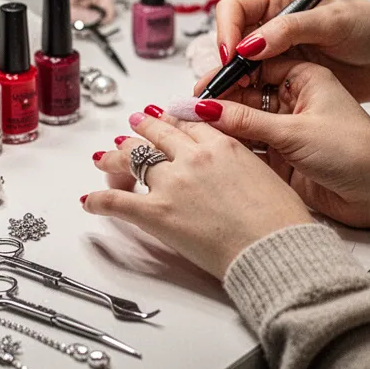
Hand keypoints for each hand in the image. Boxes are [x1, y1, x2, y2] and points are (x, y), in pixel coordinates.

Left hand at [86, 111, 314, 279]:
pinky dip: (99, 201)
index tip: (166, 119)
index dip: (172, 121)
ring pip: (133, 159)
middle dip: (142, 130)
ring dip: (115, 156)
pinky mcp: (157, 213)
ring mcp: (172, 183)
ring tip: (105, 156)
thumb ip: (242, 163)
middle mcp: (193, 157)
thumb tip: (234, 169)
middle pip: (157, 135)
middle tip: (134, 126)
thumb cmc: (280, 222)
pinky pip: (118, 202)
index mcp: (222, 145)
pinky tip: (89, 202)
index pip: (188, 124)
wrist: (275, 249)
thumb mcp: (268, 175)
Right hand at [193, 62, 369, 240]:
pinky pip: (249, 146)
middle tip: (184, 113)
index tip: (198, 87)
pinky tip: (210, 152)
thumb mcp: (295, 130)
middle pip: (243, 93)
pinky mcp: (283, 155)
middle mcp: (292, 98)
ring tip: (189, 133)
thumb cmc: (358, 151)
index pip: (253, 64)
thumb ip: (246, 120)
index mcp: (303, 74)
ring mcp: (287, 127)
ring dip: (221, 127)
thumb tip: (205, 108)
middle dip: (216, 102)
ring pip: (243, 121)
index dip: (224, 73)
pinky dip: (232, 149)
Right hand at [201, 0, 369, 101]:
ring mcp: (277, 56)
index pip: (234, 10)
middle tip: (215, 91)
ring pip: (239, 71)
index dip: (226, 32)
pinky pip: (255, 92)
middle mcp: (272, 28)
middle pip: (229, 44)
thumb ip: (288, 31)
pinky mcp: (284, 82)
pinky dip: (244, 104)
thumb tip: (248, 45)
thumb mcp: (331, 24)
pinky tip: (240, 116)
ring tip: (220, 109)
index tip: (232, 57)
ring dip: (229, 88)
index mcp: (278, 2)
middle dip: (221, 67)